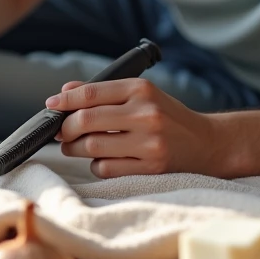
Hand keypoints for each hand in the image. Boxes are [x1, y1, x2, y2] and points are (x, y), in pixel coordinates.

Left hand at [46, 78, 217, 178]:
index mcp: (141, 90)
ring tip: (77, 146)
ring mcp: (149, 143)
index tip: (51, 105)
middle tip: (62, 132)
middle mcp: (146, 114)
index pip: (92, 93)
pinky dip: (97, 165)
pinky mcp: (151, 168)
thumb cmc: (169, 117)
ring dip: (76, 148)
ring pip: (92, 147)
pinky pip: (106, 168)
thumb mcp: (141, 95)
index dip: (65, 101)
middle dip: (66, 128)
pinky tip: (103, 159)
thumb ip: (104, 92)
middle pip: (86, 121)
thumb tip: (65, 92)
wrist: (208, 143)